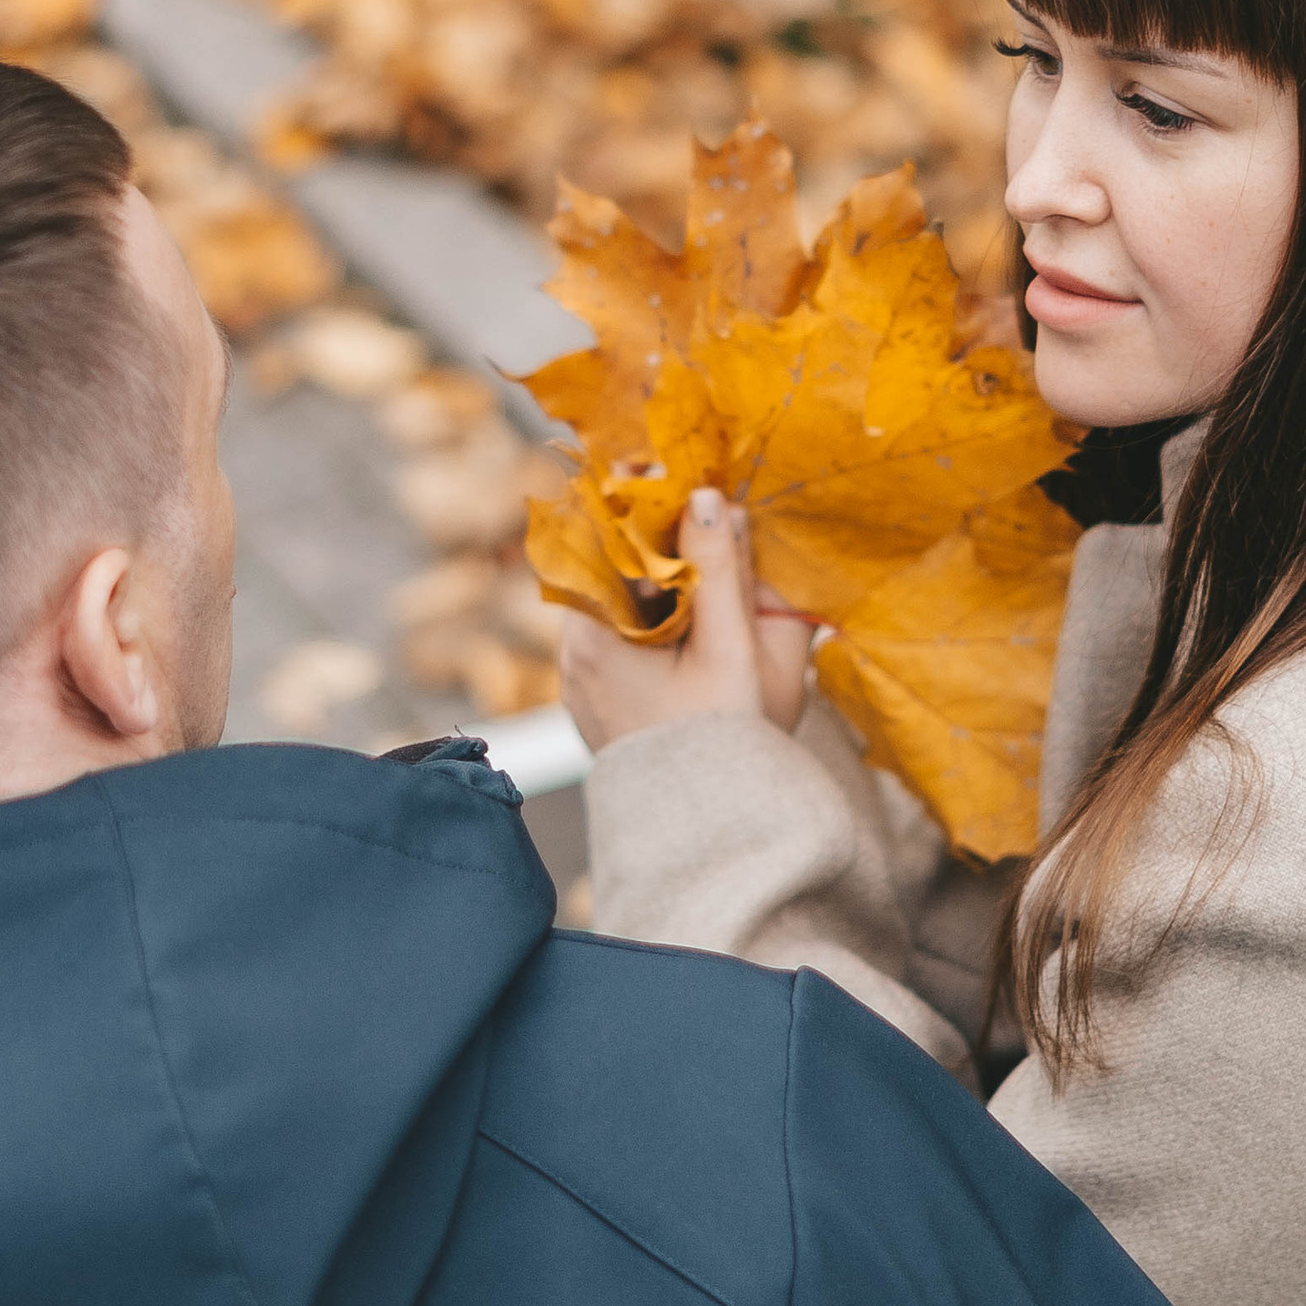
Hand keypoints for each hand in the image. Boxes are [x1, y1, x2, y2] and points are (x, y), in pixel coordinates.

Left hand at [557, 491, 814, 755]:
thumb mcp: (731, 650)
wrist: (710, 834)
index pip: (600, 542)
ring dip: (657, 578)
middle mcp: (573, 658)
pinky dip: (653, 617)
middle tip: (700, 508)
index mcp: (593, 638)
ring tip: (706, 553)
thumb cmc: (722, 745)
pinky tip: (695, 612)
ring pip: (615, 606)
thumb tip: (710, 499)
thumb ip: (722, 570)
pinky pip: (620, 641)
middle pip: (607, 572)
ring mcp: (582, 685)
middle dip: (654, 539)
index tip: (668, 471)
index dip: (635, 500)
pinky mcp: (601, 706)